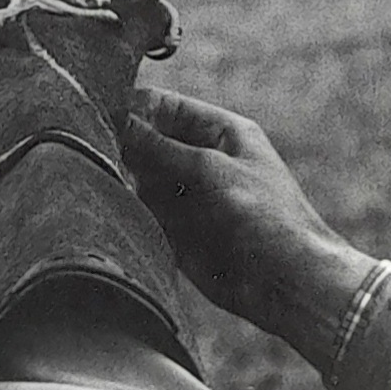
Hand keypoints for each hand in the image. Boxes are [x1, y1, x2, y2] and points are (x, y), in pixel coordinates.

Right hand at [124, 88, 375, 370]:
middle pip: (150, 141)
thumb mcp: (212, 169)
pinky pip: (144, 212)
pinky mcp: (178, 231)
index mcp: (221, 132)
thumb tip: (120, 120)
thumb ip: (161, 147)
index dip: (137, 108)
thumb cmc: (268, 215)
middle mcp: (202, 159)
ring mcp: (189, 195)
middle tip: (100, 148)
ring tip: (110, 179)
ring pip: (142, 177)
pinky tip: (116, 207)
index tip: (103, 111)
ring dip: (125, 178)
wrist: (290, 283)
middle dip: (127, 145)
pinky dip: (130, 209)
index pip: (167, 107)